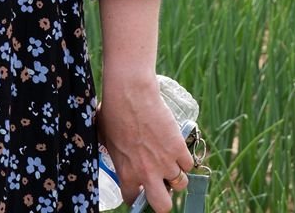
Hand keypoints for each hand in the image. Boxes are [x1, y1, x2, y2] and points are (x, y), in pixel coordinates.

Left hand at [97, 80, 192, 211]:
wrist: (130, 93)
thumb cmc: (112, 110)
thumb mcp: (105, 137)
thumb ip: (114, 152)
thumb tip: (114, 151)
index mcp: (126, 173)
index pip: (132, 200)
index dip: (135, 195)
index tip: (138, 189)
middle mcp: (148, 173)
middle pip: (163, 207)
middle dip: (163, 200)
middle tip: (161, 187)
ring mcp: (166, 162)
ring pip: (181, 184)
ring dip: (176, 176)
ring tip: (169, 162)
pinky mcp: (179, 148)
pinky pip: (189, 164)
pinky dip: (184, 159)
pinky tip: (176, 149)